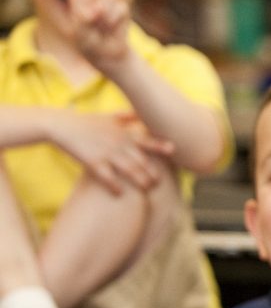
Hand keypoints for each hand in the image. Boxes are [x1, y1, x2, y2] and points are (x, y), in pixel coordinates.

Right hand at [52, 111, 172, 193]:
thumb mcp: (109, 117)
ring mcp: (106, 153)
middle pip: (142, 161)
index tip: (173, 150)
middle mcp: (118, 143)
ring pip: (130, 170)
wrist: (60, 126)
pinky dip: (116, 186)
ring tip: (147, 190)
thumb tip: (143, 114)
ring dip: (140, 182)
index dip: (160, 145)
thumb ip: (128, 117)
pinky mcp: (92, 162)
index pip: (147, 140)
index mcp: (123, 133)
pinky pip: (108, 177)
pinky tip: (120, 193)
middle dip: (152, 173)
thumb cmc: (87, 122)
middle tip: (159, 183)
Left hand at [63, 0, 133, 70]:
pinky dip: (113, 21)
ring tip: (100, 28)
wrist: (107, 54)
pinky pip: (118, 9)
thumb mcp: (80, 30)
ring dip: (103, 16)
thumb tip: (100, 5)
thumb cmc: (88, 42)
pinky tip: (109, 28)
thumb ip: (87, 15)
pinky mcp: (121, 8)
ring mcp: (110, 0)